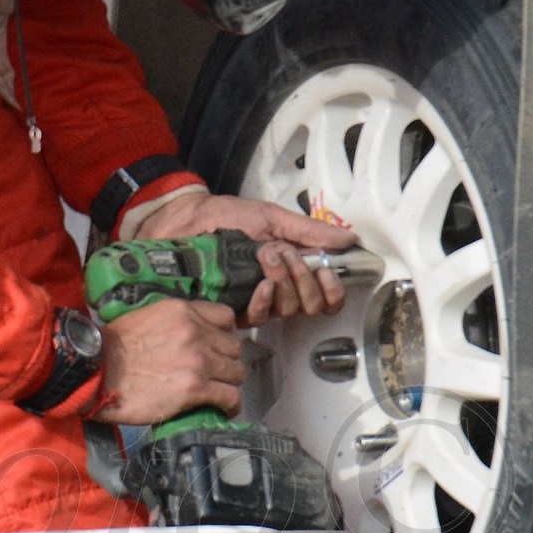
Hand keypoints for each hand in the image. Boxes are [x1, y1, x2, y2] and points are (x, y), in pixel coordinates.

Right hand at [91, 298, 244, 423]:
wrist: (95, 372)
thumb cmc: (110, 349)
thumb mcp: (145, 319)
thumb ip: (173, 324)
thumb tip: (186, 338)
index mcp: (182, 311)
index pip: (225, 317)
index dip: (225, 334)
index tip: (219, 346)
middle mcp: (195, 332)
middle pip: (234, 347)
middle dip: (227, 361)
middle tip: (216, 373)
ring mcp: (198, 360)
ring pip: (236, 372)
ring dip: (228, 383)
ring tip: (219, 392)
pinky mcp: (195, 388)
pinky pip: (230, 396)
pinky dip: (230, 405)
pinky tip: (224, 409)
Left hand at [135, 192, 355, 323]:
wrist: (185, 219)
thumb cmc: (223, 216)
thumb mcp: (271, 217)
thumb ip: (308, 230)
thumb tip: (347, 239)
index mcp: (290, 268)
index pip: (324, 296)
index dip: (332, 291)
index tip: (328, 272)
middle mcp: (276, 288)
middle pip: (309, 305)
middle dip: (304, 278)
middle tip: (285, 253)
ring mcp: (254, 300)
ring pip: (286, 310)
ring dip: (284, 281)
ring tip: (266, 256)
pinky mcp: (233, 309)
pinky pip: (258, 316)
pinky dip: (264, 300)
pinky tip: (261, 284)